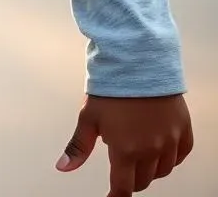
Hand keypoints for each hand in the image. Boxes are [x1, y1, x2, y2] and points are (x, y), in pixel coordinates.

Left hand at [57, 93, 193, 195]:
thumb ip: (78, 146)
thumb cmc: (110, 87)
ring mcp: (170, 142)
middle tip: (122, 167)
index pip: (123, 187)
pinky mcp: (183, 131)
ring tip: (137, 153)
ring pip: (162, 171)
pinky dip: (170, 158)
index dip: (116, 196)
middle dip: (131, 179)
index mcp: (125, 150)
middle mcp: (151, 151)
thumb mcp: (88, 117)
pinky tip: (158, 148)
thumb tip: (63, 167)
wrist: (136, 62)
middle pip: (143, 181)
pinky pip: (180, 156)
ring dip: (150, 169)